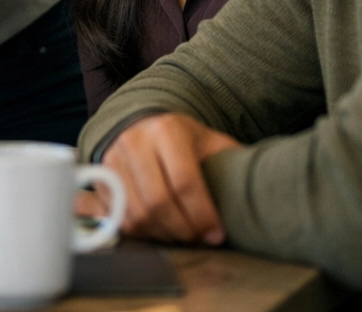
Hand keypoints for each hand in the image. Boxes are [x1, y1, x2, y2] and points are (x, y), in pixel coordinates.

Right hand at [98, 113, 240, 244]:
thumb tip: (261, 190)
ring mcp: (112, 159)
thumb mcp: (208, 141)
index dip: (202, 215)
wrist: (138, 123)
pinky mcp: (100, 177)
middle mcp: (134, 141)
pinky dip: (141, 231)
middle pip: (158, 202)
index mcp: (166, 130)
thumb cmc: (181, 138)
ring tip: (181, 236)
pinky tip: (159, 230)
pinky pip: (118, 217)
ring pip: (136, 213)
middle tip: (199, 239)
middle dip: (183, 229)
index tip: (216, 233)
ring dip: (162, 234)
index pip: (184, 182)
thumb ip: (230, 162)